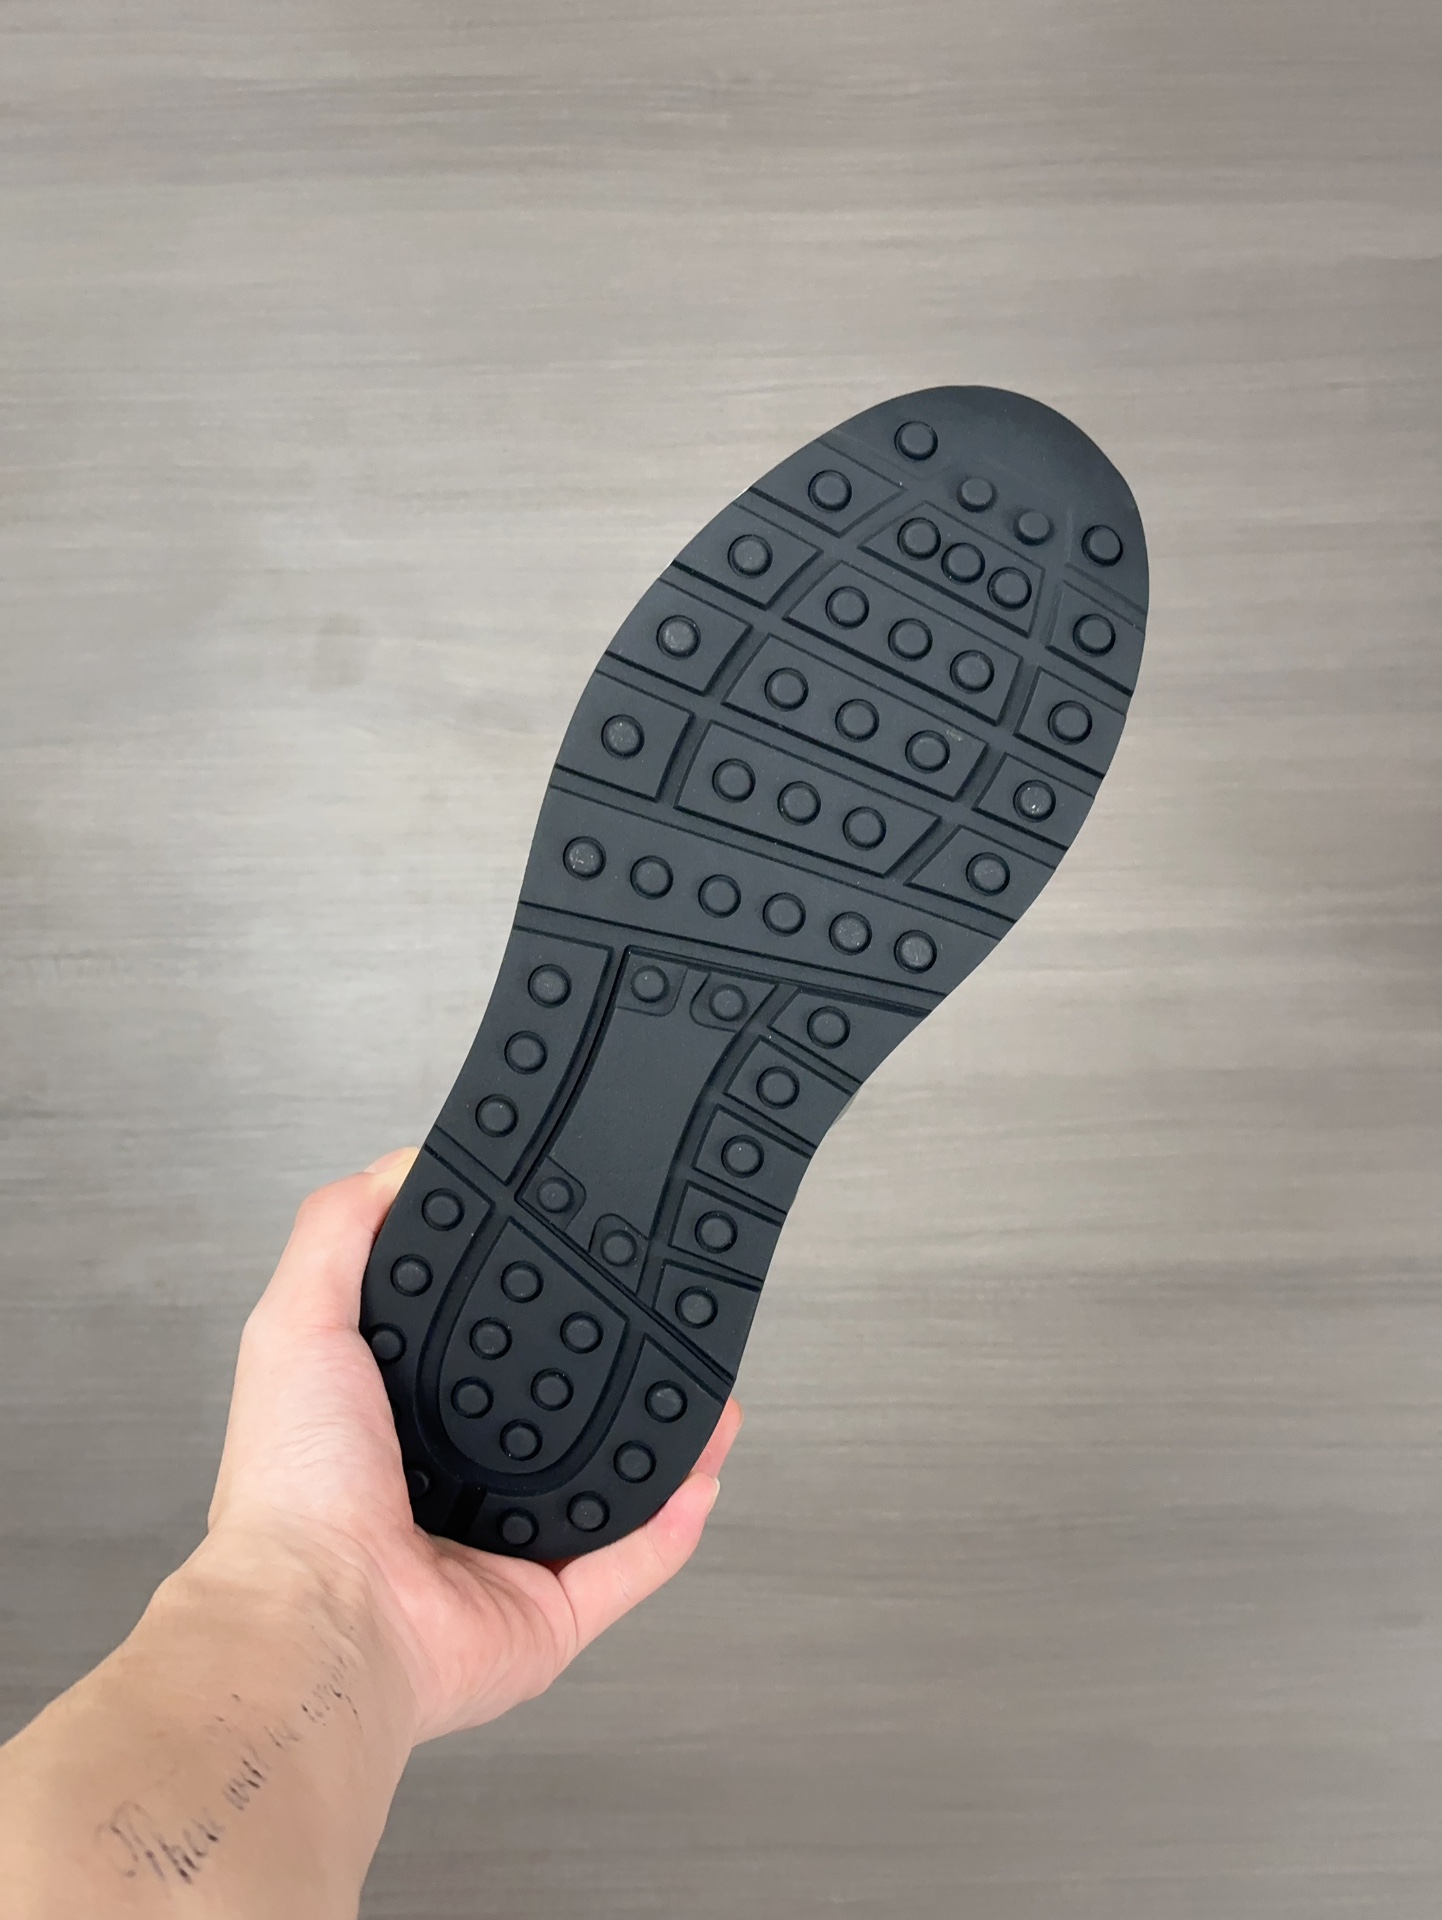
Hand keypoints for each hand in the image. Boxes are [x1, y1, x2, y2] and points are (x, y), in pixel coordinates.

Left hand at [207, 1149, 740, 1744]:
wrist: (322, 1617)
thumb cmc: (293, 1490)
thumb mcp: (296, 1324)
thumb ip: (339, 1235)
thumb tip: (399, 1166)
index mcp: (394, 1432)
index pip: (472, 1357)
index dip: (522, 1310)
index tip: (566, 1262)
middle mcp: (450, 1496)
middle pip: (550, 1424)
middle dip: (604, 1379)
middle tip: (652, 1324)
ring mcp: (506, 1556)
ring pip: (606, 1492)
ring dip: (660, 1443)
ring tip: (702, 1388)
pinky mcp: (552, 1612)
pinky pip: (633, 1564)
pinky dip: (674, 1523)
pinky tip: (704, 1471)